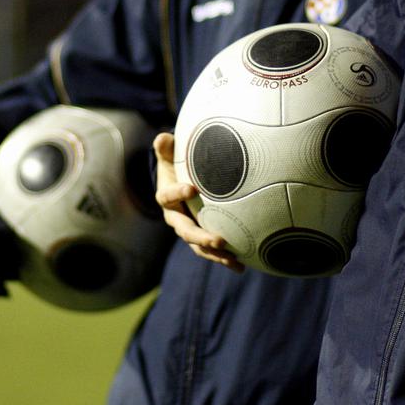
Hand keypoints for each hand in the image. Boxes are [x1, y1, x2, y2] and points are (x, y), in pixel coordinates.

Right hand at [153, 132, 242, 272]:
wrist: (182, 183)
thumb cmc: (177, 165)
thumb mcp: (170, 156)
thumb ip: (167, 149)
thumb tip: (162, 138)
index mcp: (166, 197)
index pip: (169, 196)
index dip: (178, 192)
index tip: (191, 188)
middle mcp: (176, 218)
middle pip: (186, 231)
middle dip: (201, 237)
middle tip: (218, 240)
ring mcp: (189, 230)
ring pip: (199, 246)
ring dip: (215, 254)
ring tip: (232, 259)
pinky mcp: (201, 238)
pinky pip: (212, 251)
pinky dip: (225, 259)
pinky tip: (242, 266)